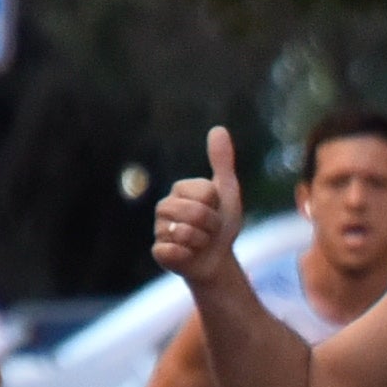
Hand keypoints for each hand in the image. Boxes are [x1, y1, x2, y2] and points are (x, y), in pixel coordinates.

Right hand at [152, 127, 244, 286]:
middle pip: (196, 213)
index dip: (217, 206)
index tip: (215, 211)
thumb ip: (222, 161)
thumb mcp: (227, 190)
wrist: (217, 258)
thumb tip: (218, 128)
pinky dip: (188, 256)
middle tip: (209, 230)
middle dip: (211, 225)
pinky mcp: (159, 252)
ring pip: (186, 233)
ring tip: (200, 242)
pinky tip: (188, 255)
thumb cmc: (221, 224)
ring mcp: (159, 230)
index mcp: (179, 189)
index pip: (205, 193)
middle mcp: (164, 207)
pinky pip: (173, 251)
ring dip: (202, 241)